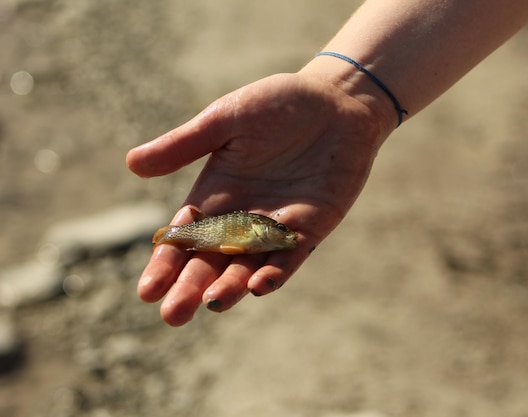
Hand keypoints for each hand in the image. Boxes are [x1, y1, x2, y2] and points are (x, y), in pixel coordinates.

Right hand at [126, 72, 385, 325]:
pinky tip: (259, 285)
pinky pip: (289, 257)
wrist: (336, 101)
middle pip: (211, 262)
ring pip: (248, 267)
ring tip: (212, 304)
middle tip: (173, 315)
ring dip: (231, 287)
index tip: (146, 292)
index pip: (184, 238)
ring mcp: (275, 226)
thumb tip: (131, 164)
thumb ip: (184, 144)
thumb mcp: (225, 119)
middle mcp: (242, 218)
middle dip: (191, 288)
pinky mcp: (310, 228)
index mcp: (215, 194)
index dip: (165, 264)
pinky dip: (275, 272)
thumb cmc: (277, 103)